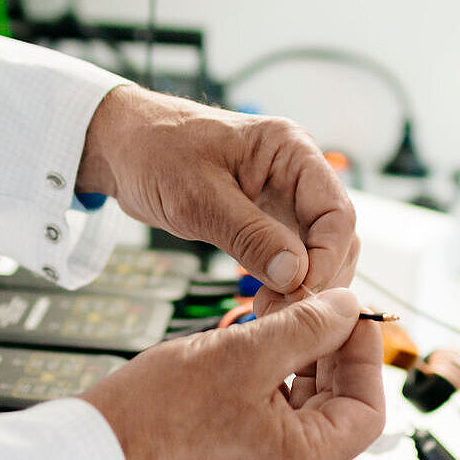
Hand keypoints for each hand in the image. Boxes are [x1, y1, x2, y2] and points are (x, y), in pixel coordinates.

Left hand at [79, 86, 356, 298]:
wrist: (122, 146)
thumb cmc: (155, 151)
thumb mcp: (199, 197)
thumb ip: (250, 235)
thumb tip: (295, 275)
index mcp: (291, 150)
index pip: (337, 212)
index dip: (327, 258)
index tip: (301, 293)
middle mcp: (296, 173)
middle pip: (336, 236)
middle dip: (318, 278)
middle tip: (283, 313)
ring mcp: (283, 198)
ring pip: (317, 251)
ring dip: (303, 286)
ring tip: (269, 311)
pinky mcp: (266, 219)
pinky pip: (290, 256)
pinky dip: (284, 283)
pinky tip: (264, 302)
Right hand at [79, 288, 383, 459]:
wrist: (97, 445)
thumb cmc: (160, 411)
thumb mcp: (246, 353)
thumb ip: (307, 328)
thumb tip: (348, 309)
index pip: (367, 410)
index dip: (366, 356)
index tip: (352, 314)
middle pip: (340, 408)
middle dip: (333, 352)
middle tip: (321, 306)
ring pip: (307, 408)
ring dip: (304, 360)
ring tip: (287, 317)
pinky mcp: (238, 459)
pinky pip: (275, 415)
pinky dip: (277, 378)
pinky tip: (262, 343)